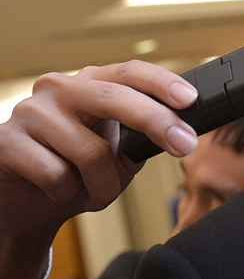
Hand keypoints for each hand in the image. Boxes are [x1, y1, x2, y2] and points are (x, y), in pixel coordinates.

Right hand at [0, 61, 198, 278]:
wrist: (25, 206)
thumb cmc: (77, 172)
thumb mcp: (118, 154)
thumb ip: (144, 137)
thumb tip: (185, 131)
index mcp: (91, 83)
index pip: (131, 71)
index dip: (162, 82)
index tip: (190, 99)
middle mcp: (59, 88)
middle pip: (114, 98)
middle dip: (156, 122)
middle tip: (185, 146)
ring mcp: (29, 112)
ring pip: (90, 150)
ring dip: (104, 184)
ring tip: (96, 193)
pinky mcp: (5, 142)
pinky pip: (56, 173)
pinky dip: (68, 192)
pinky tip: (59, 191)